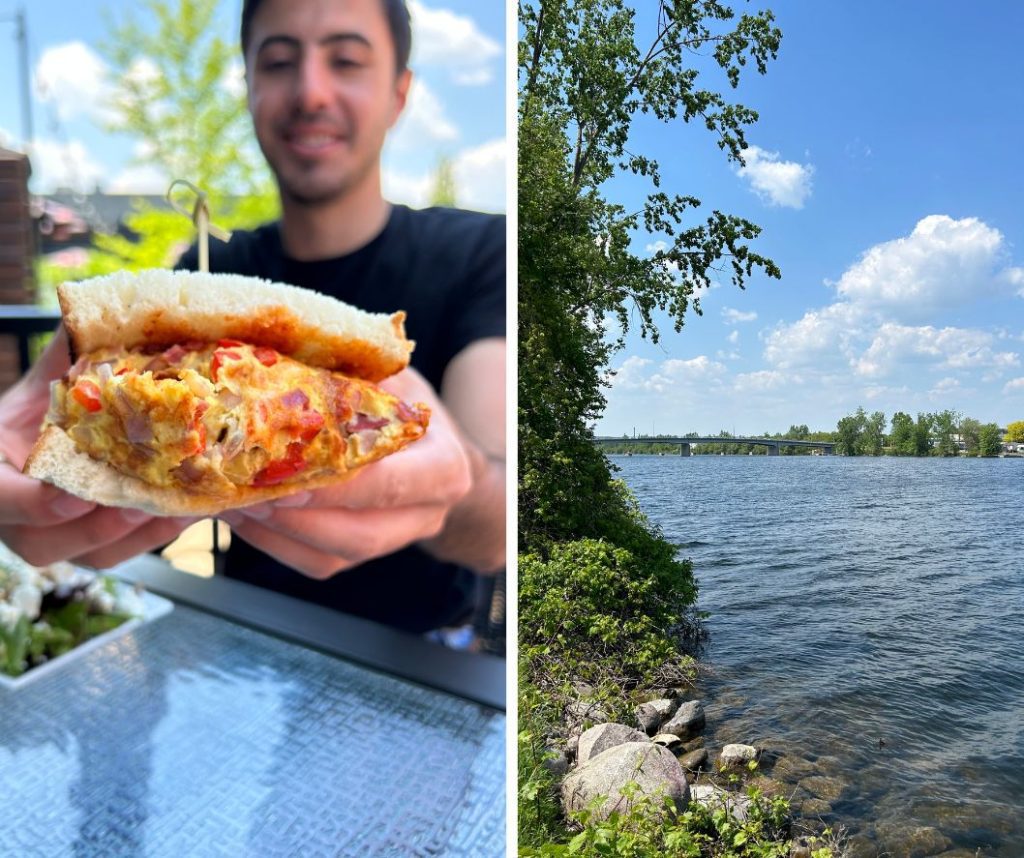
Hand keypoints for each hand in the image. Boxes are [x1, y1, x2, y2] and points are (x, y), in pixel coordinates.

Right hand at [0, 328, 198, 567]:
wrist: (54, 427)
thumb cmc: (49, 397)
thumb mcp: (54, 370)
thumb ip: (70, 349)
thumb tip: (97, 309)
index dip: (31, 502)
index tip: (73, 493)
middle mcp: (11, 514)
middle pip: (42, 542)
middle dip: (98, 523)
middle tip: (144, 500)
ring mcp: (47, 537)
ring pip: (86, 554)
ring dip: (136, 534)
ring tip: (179, 505)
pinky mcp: (87, 548)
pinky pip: (118, 554)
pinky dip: (153, 535)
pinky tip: (188, 509)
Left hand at [221, 367, 472, 577]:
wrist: (436, 450)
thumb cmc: (408, 406)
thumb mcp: (395, 381)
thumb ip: (357, 382)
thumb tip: (284, 366)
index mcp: (443, 468)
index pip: (390, 485)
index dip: (336, 485)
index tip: (284, 473)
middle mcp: (426, 514)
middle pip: (359, 535)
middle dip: (296, 518)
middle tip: (245, 491)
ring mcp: (395, 540)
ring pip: (332, 557)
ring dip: (276, 534)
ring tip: (231, 501)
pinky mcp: (362, 554)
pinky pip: (315, 562)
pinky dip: (274, 543)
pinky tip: (243, 515)